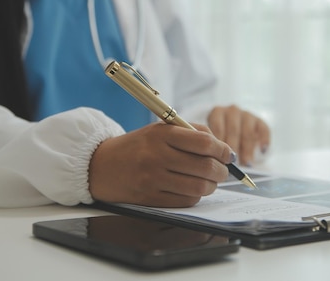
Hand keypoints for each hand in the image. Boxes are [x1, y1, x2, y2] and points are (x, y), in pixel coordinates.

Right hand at [88, 123, 232, 206]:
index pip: (204, 142)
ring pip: (198, 186)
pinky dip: (196, 196)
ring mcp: (153, 178)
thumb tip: (222, 146)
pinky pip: (185, 200)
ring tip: (210, 181)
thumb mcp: (160, 129)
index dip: (223, 150)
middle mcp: (157, 155)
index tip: (228, 154)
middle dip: (222, 171)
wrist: (101, 165)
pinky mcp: (150, 197)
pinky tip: (193, 189)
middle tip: (223, 170)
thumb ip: (191, 132)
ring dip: (211, 186)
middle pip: (205, 166)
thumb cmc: (138, 146)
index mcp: (162, 134)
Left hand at [208, 105, 270, 165]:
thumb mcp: (214, 139)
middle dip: (234, 148)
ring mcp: (246, 115)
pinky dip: (264, 140)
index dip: (220, 145)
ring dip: (248, 149)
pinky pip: (264, 130)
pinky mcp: (259, 121)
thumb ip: (214, 146)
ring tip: (247, 163)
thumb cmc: (219, 138)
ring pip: (248, 132)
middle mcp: (232, 111)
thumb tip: (216, 162)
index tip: (221, 159)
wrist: (234, 134)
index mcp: (217, 113)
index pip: (218, 128)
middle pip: (233, 130)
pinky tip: (262, 151)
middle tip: (234, 164)